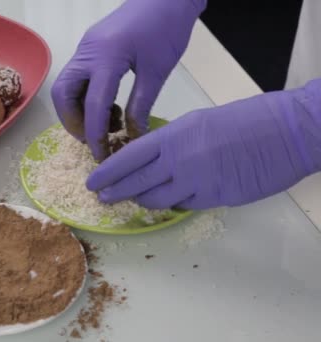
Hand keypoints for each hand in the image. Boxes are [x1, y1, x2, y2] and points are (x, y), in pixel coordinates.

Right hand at [51, 0, 205, 160]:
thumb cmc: (167, 29)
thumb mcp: (157, 72)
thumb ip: (141, 106)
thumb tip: (133, 137)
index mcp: (106, 58)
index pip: (93, 105)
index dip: (95, 134)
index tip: (101, 154)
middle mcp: (87, 53)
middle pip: (62, 95)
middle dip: (73, 122)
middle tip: (93, 138)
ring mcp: (84, 49)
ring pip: (65, 87)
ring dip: (76, 111)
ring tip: (103, 124)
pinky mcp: (89, 48)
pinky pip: (76, 78)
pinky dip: (83, 97)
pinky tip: (107, 106)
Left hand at [87, 79, 320, 209]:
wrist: (286, 133)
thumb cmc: (246, 120)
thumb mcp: (198, 122)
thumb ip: (172, 142)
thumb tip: (153, 158)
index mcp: (174, 136)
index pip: (129, 157)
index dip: (107, 171)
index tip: (92, 181)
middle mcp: (179, 161)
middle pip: (136, 182)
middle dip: (115, 192)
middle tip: (102, 198)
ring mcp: (196, 182)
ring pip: (156, 200)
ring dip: (142, 200)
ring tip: (134, 199)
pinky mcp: (214, 199)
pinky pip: (182, 206)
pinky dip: (172, 205)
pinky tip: (169, 201)